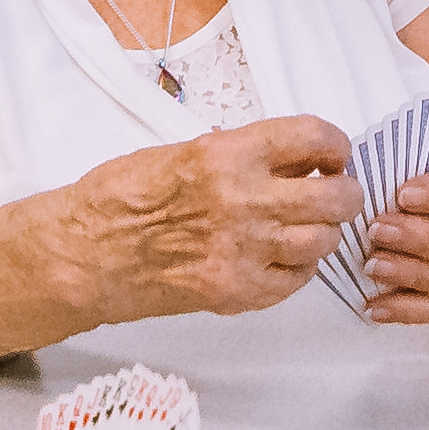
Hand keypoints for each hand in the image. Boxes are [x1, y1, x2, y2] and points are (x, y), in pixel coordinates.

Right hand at [51, 116, 351, 320]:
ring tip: (303, 227)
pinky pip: (297, 280)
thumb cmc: (121, 197)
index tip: (333, 154)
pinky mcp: (237, 292)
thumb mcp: (183, 152)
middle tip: (333, 191)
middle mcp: (243, 201)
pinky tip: (279, 257)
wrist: (85, 254)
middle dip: (343, 192)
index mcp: (228, 154)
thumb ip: (241, 155)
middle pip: (336, 198)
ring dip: (321, 232)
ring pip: (323, 241)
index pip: (315, 138)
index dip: (335, 145)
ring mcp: (243, 251)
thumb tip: (292, 160)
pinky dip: (298, 268)